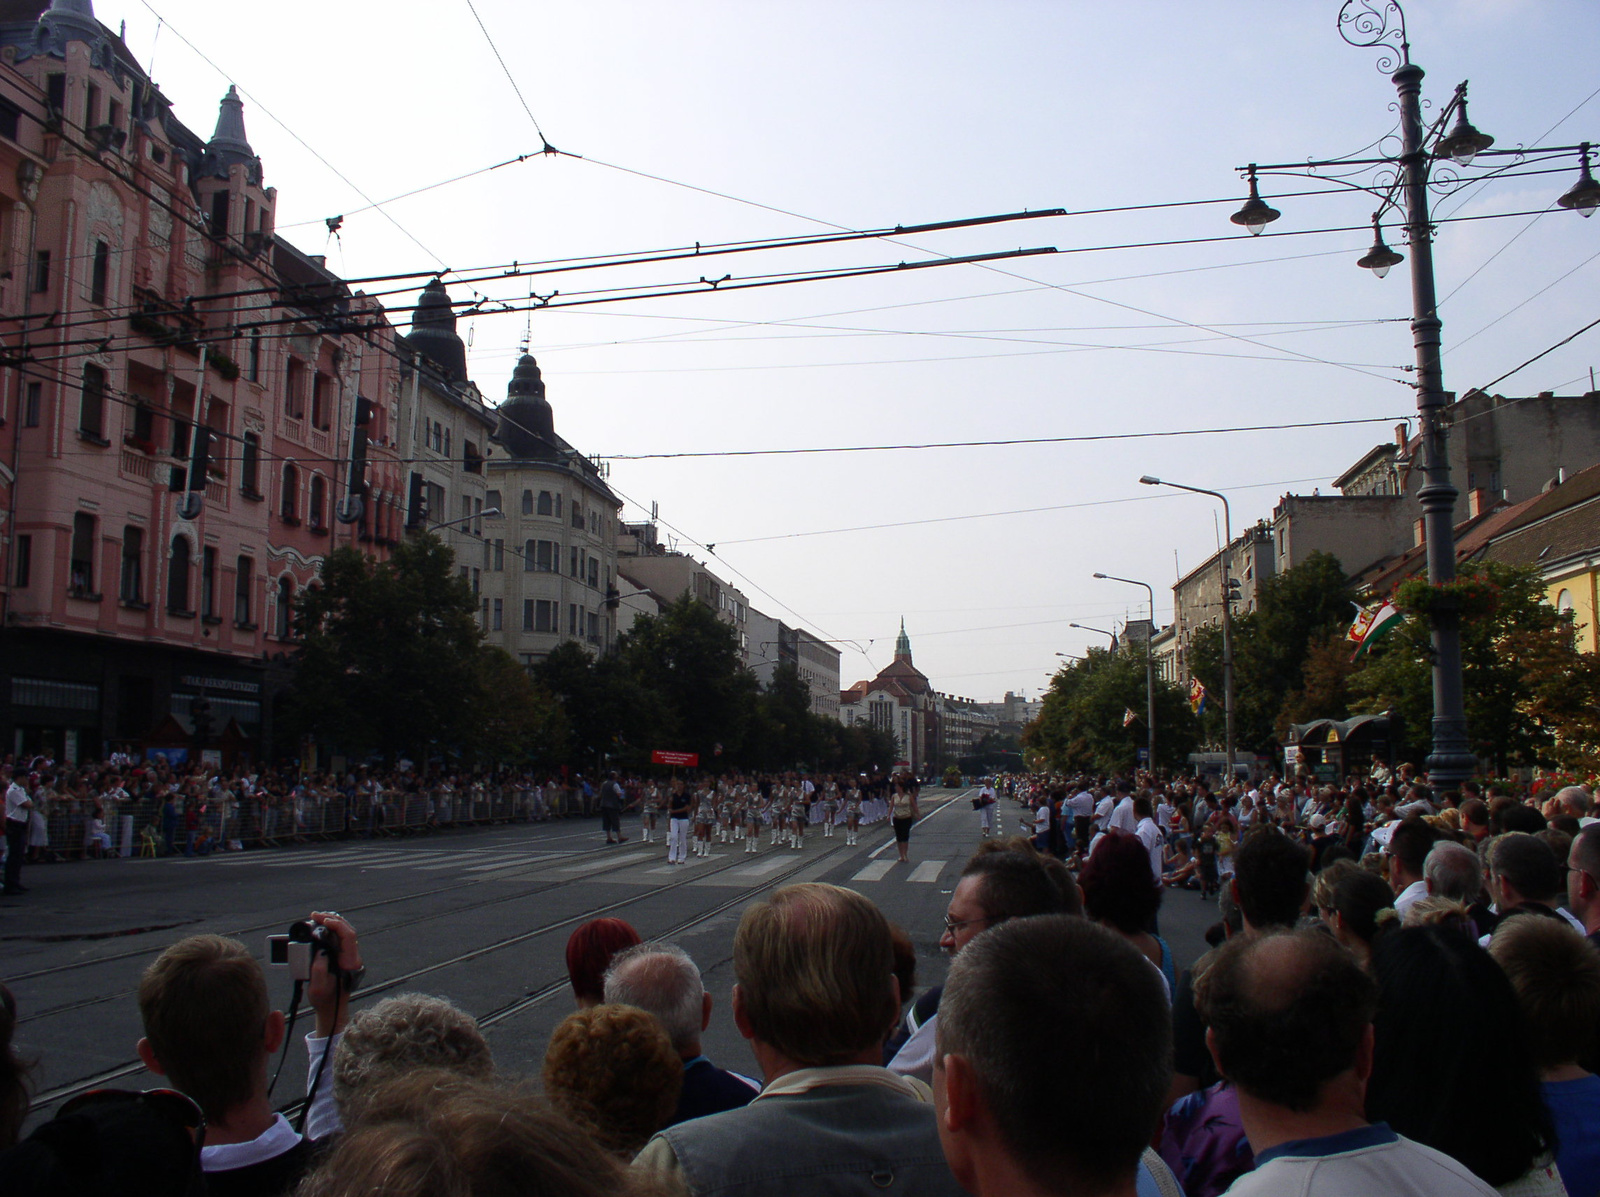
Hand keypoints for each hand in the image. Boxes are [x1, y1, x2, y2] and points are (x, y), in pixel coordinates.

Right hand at [307, 911, 361, 1036]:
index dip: (338, 926)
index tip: (324, 921)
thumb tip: (320, 953)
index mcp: (350, 962)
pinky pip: (339, 936)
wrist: (331, 1008)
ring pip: (344, 931)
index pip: (349, 937)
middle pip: (347, 930)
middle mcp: (351, 956)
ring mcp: (347, 955)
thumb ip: (318, 972)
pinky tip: (321, 924)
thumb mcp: (318, 989)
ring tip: (317, 916)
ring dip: (332, 921)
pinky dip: (330, 928)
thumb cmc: (324, 1000)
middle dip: (332, 919)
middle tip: (315, 915)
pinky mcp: (341, 955)